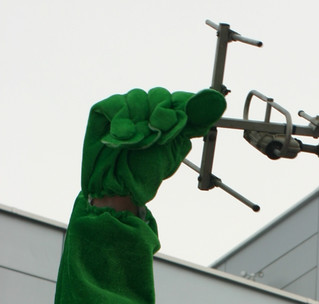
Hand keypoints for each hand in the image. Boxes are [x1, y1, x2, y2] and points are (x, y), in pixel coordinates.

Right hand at [81, 87, 226, 205]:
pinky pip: (114, 104)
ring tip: (138, 142)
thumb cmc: (144, 174)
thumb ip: (188, 128)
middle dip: (162, 113)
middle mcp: (146, 112)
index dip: (184, 104)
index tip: (191, 111)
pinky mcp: (102, 112)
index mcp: (166, 121)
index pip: (178, 101)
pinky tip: (123, 137)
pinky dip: (121, 120)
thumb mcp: (172, 152)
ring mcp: (124, 110)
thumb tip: (214, 104)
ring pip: (137, 97)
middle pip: (159, 94)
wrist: (119, 190)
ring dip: (140, 120)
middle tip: (159, 134)